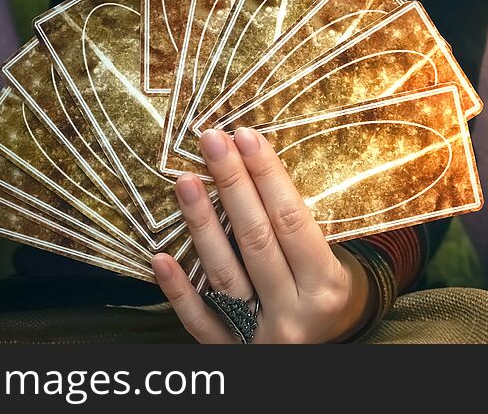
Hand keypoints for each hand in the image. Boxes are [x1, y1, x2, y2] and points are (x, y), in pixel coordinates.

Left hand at [153, 127, 376, 342]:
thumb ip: (297, 229)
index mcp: (325, 286)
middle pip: (256, 240)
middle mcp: (294, 314)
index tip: (245, 136)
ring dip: (202, 224)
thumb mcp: (328, 265)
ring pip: (224, 274)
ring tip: (185, 181)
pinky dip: (178, 290)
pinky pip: (198, 319)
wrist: (321, 352)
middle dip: (232, 184)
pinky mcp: (228, 351)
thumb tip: (253, 163)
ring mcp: (258, 336)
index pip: (292, 221)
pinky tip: (159, 258)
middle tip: (211, 141)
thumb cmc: (320, 293)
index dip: (268, 176)